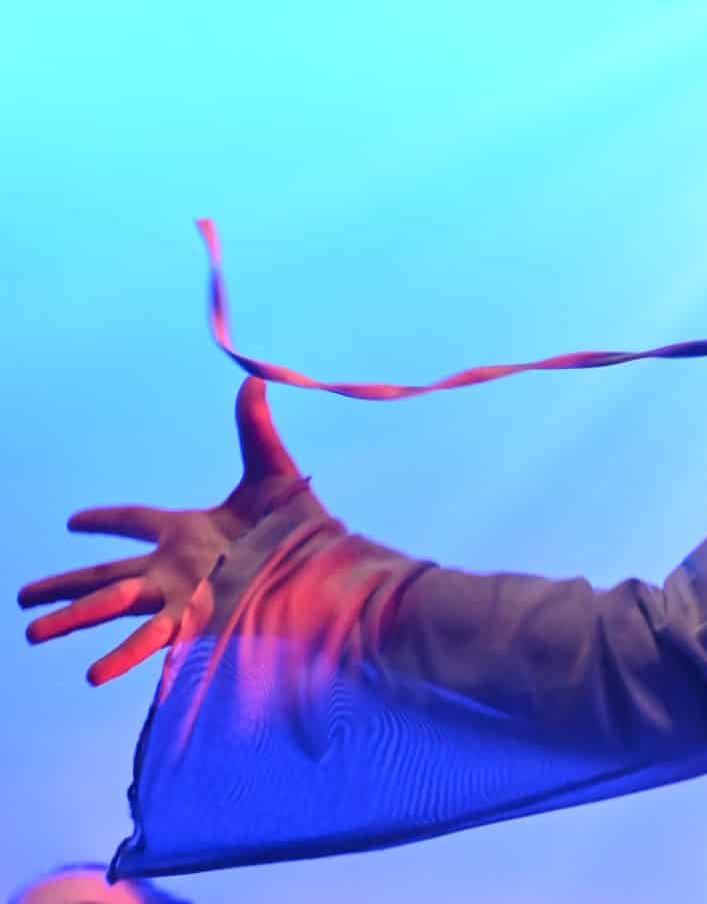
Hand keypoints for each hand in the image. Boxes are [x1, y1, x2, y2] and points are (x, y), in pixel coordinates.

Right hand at [19, 377, 306, 684]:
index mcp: (190, 530)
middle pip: (107, 577)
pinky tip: (93, 675)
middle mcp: (177, 568)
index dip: (106, 521)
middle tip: (22, 597)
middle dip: (66, 587)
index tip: (73, 523)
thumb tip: (253, 378)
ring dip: (73, 619)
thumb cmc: (306, 527)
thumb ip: (255, 430)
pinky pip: (150, 642)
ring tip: (31, 634)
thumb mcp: (274, 473)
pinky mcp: (195, 623)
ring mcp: (181, 597)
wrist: (329, 570)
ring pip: (114, 607)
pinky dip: (122, 658)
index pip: (137, 521)